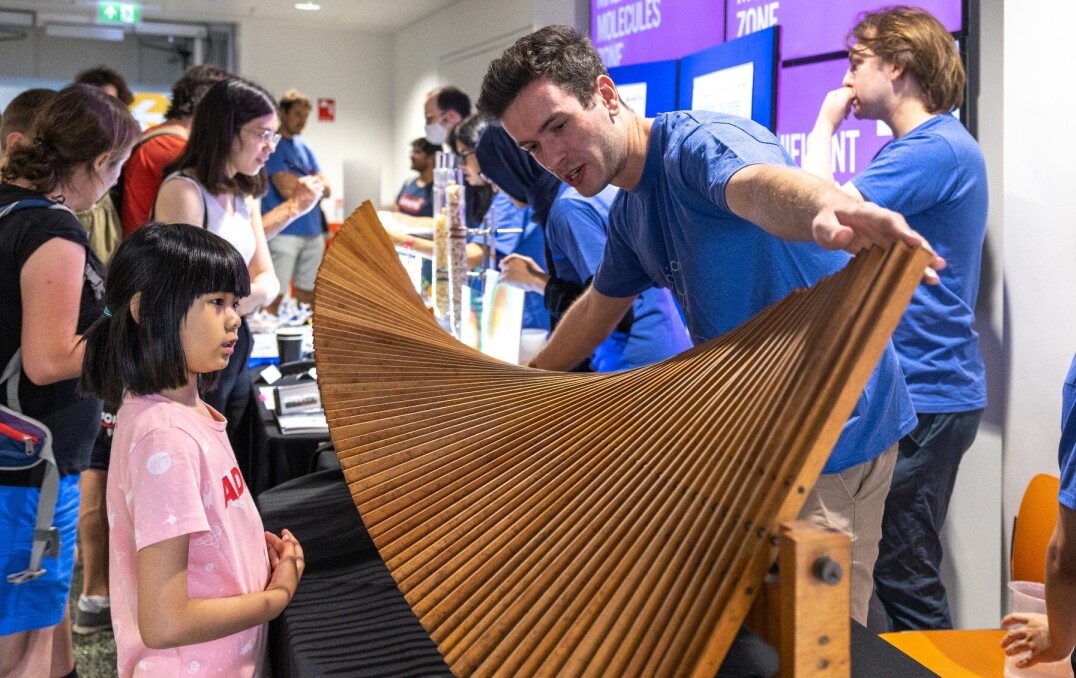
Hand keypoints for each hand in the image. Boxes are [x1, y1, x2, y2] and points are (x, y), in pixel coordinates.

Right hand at [265, 529, 304, 601]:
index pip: (295, 549)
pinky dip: (266, 556)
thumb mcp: (290, 559)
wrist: (273, 599)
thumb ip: (289, 546)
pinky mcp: (269, 580)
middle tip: (266, 534)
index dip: (290, 538)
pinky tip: (261, 552)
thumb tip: (286, 536)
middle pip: (284, 552)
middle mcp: (289, 571)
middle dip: (277, 542)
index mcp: (297, 566)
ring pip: (275, 557)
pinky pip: (269, 564)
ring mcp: (279, 575)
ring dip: (271, 548)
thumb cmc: (284, 579)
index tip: (283, 530)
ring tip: (262, 540)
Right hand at [292, 176, 323, 214]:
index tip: (311, 188)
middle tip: (317, 190)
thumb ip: (307, 184)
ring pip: (320, 186)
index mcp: (301, 181)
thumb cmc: (297, 199)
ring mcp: (311, 188)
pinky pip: (320, 193)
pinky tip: (313, 199)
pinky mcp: (315, 194)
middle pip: (317, 180)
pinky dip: (318, 196)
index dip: (313, 182)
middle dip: (318, 184)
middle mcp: (306, 183)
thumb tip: (321, 185)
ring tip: (313, 196)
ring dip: (319, 191)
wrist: (294, 207)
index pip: (311, 177)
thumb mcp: (299, 188)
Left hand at [498, 253, 547, 292]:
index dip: (505, 264)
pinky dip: (500, 284)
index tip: (502, 266)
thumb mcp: (529, 261)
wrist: (534, 279)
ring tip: (502, 282)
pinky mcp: (506, 279)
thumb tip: (516, 264)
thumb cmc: (534, 272)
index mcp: (515, 259)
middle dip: (503, 271)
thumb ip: (521, 261)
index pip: (506, 261)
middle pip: (502, 267)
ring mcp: (507, 272)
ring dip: (501, 278)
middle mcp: (510, 264)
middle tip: (503, 276)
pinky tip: (501, 286)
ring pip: (500, 275)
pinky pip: (500, 282)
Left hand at [812, 201, 944, 283]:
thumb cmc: (826, 221)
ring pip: (908, 247)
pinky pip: (901, 256)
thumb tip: (846, 236)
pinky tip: (924, 280)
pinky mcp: (886, 246)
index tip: (915, 242)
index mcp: (867, 213)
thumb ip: (831, 231)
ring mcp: (886, 235)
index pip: (887, 219)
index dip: (901, 229)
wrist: (831, 217)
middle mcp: (882, 223)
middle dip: (921, 248)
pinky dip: (912, 267)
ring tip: (935, 277)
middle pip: (905, 234)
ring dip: (922, 261)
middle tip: (935, 263)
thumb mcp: (821, 225)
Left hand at [814, 87, 854, 132]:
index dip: (852, 97)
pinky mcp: (834, 112)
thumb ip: (848, 93)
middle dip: (850, 104)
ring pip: (847, 104)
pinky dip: (846, 113)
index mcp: (833, 93)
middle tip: (847, 110)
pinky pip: (844, 110)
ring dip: (849, 109)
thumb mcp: (841, 101)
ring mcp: (833, 105)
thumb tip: (853, 91)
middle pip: (848, 97)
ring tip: (845, 114)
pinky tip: (845, 117)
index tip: (850, 104)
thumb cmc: (833, 116)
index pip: (849, 90)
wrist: (825, 129)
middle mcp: (832, 98)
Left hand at [1001, 612, 1070, 665]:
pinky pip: (1027, 660)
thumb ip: (1047, 622)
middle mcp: (1029, 631)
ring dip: (1011, 650)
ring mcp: (1031, 643)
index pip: (1016, 617)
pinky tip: (1018, 665)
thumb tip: (1051, 624)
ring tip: (1007, 653)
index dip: (1008, 620)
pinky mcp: (1037, 654)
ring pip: (1017, 647)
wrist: (1063, 635)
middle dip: (1006, 640)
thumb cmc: (1062, 625)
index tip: (1003, 622)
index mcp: (1033, 620)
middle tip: (1002, 644)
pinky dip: (1022, 663)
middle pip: (1013, 635)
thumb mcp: (1052, 618)